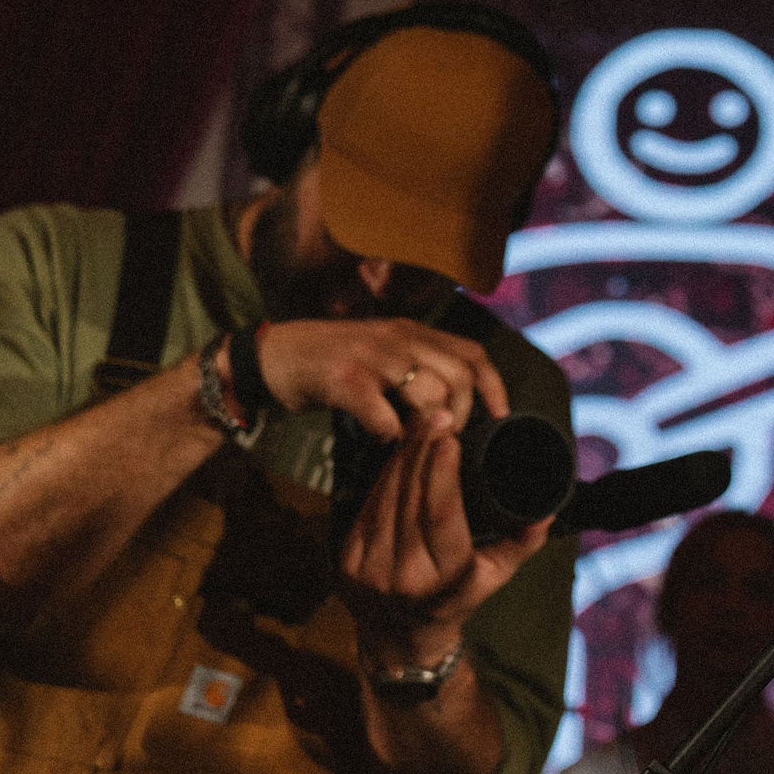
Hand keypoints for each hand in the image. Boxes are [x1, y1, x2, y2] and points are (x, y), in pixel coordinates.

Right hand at [256, 317, 509, 442]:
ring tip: (417, 440)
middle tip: (446, 436)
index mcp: (414, 332)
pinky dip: (389, 433)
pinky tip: (382, 437)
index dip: (494, 385)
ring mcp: (373, 357)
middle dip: (462, 415)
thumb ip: (416, 370)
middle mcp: (399, 339)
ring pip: (429, 394)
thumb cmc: (333, 361)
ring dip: (430, 426)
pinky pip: (383, 413)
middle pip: (459, 376)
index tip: (501, 415)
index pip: (473, 353)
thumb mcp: (383, 354)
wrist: (273, 354)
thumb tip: (451, 410)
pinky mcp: (345, 379)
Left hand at [341, 428, 550, 668]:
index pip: (441, 517)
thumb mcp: (495, 576)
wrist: (399, 638)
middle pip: (411, 499)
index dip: (442, 475)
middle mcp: (403, 576)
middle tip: (438, 417)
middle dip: (423, 453)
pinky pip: (367, 507)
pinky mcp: (346, 561)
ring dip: (404, 458)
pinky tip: (400, 454)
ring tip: (422, 427)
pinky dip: (384, 477)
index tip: (450, 439)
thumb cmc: (457, 600)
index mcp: (444, 581)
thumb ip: (521, 543)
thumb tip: (546, 510)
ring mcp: (369, 570)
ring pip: (387, 498)